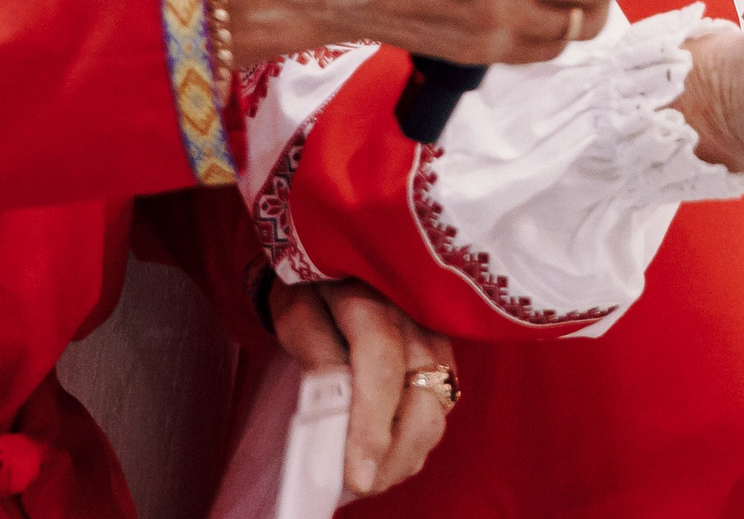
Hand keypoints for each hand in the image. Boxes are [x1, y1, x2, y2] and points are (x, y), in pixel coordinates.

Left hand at [271, 279, 456, 499]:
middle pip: (422, 402)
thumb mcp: (298, 312)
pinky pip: (440, 408)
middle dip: (393, 458)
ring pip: (437, 412)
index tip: (355, 477)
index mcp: (374, 303)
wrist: (348, 256)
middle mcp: (418, 321)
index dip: (370, 428)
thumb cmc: (314, 285)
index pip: (381, 371)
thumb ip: (316, 356)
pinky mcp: (445, 356)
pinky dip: (415, 440)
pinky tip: (386, 455)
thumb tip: (332, 411)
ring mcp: (438, 339)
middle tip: (358, 487)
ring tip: (368, 476)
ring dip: (405, 455)